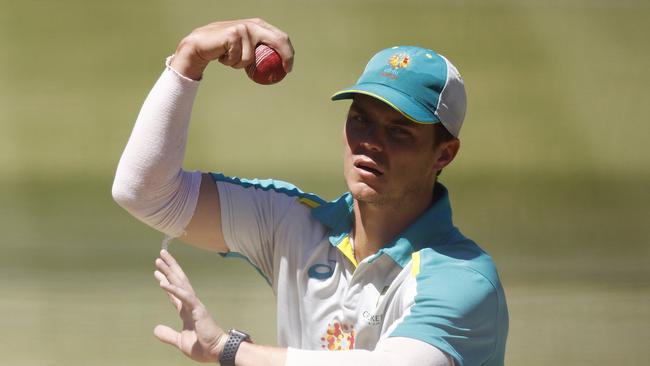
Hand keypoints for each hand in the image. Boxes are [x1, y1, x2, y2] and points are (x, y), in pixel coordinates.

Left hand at [154, 249, 226, 361]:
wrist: (216, 351)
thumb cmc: (203, 347)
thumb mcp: (180, 341)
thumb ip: (168, 334)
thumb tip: (155, 329)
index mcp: (187, 311)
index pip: (174, 293)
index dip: (166, 282)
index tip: (158, 272)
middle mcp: (191, 304)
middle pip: (178, 282)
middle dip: (168, 268)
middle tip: (160, 257)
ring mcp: (195, 305)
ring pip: (181, 283)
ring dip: (170, 271)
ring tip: (160, 260)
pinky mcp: (197, 309)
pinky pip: (184, 297)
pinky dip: (173, 289)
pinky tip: (163, 282)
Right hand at [171, 18, 294, 79]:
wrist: (200, 45)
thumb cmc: (224, 50)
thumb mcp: (245, 49)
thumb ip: (258, 51)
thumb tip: (276, 68)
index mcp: (259, 26)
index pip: (281, 37)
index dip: (288, 53)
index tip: (288, 68)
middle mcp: (254, 25)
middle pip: (279, 40)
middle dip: (286, 55)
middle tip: (286, 71)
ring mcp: (244, 28)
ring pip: (252, 58)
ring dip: (240, 65)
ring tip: (230, 58)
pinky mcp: (234, 34)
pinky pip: (239, 59)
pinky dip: (231, 62)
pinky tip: (223, 55)